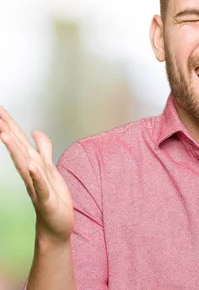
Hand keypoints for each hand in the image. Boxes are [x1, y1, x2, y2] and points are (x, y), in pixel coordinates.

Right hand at [0, 107, 72, 243]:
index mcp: (32, 165)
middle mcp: (31, 174)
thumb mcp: (50, 168)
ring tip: (5, 135)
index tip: (0, 110)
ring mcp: (37, 186)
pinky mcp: (46, 199)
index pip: (20, 143)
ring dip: (16, 151)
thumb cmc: (53, 197)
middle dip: (8, 133)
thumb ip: (44, 150)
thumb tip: (36, 131)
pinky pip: (40, 186)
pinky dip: (36, 175)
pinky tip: (31, 166)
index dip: (11, 126)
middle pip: (19, 150)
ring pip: (25, 165)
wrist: (56, 225)